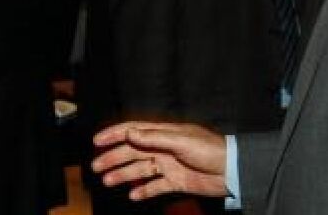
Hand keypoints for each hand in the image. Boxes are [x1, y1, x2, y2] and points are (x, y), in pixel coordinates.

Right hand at [91, 121, 227, 200]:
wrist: (231, 170)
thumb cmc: (209, 149)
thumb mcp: (181, 140)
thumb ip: (154, 137)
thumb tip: (129, 133)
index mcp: (163, 134)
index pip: (133, 131)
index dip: (114, 134)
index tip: (97, 141)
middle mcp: (163, 148)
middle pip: (132, 152)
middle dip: (113, 158)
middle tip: (96, 167)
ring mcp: (168, 165)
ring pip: (140, 170)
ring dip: (123, 175)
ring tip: (108, 181)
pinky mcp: (175, 181)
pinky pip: (155, 186)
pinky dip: (143, 191)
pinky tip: (133, 196)